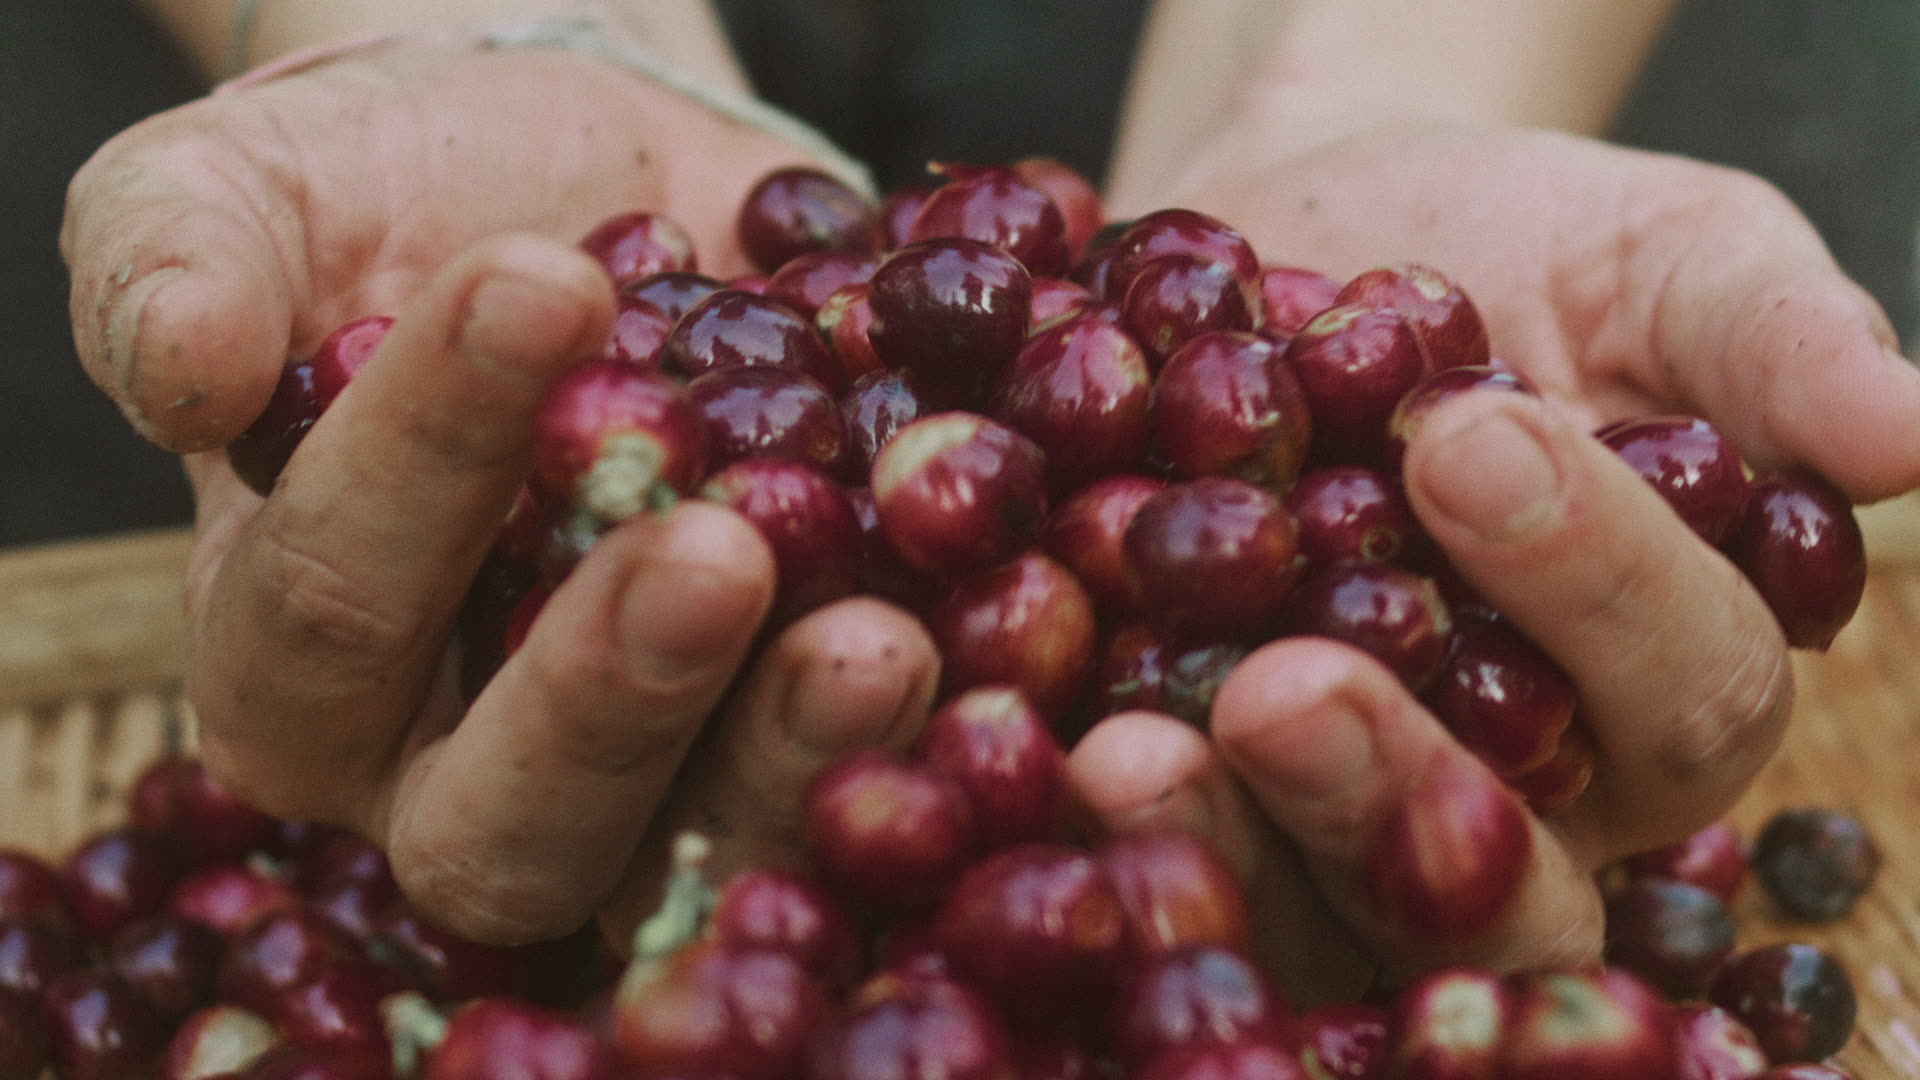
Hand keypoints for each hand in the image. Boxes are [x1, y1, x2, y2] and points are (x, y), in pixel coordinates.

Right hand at [62, 41, 938, 945]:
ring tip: (889, 643)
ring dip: (799, 758)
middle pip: (512, 817)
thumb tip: (177, 366)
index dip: (424, 465)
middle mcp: (469, 767)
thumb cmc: (389, 200)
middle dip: (610, 694)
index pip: (333, 609)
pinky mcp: (804, 738)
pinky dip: (959, 745)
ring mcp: (661, 777)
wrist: (588, 203)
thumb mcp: (249, 191)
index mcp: (303, 668)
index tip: (538, 282)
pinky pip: (878, 786)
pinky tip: (1036, 663)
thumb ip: (175, 258)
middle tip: (718, 556)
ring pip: (708, 842)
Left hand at [1076, 88, 1919, 1001]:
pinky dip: (1074, 817)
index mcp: (1658, 689)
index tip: (1478, 445)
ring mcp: (1330, 814)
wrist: (1300, 228)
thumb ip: (1768, 343)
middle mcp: (1511, 793)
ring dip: (1225, 846)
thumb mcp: (1661, 259)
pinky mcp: (1174, 786)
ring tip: (1123, 760)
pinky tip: (1005, 754)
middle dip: (1400, 788)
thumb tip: (1912, 430)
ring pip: (1312, 902)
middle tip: (1287, 692)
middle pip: (1498, 864)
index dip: (1598, 588)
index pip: (1679, 690)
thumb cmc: (1516, 248)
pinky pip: (1141, 844)